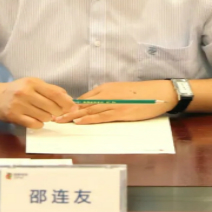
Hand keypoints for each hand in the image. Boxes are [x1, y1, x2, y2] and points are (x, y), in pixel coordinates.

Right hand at [0, 77, 75, 128]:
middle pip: (52, 107)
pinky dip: (39, 123)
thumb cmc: (17, 90)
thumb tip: (68, 98)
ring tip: (40, 113)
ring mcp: (19, 105)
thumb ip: (51, 89)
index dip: (67, 102)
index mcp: (32, 82)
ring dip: (47, 117)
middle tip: (55, 111)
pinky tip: (35, 119)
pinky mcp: (14, 116)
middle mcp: (25, 93)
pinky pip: (35, 124)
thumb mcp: (33, 83)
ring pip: (45, 117)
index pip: (55, 93)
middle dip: (57, 111)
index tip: (73, 107)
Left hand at [55, 81, 176, 124]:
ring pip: (89, 110)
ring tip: (60, 121)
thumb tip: (97, 105)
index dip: (71, 106)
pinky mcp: (120, 111)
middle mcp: (107, 94)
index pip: (85, 98)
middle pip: (83, 104)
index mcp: (106, 88)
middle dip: (67, 111)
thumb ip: (108, 97)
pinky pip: (101, 116)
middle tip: (53, 117)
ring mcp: (113, 103)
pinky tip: (79, 122)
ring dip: (73, 116)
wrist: (158, 92)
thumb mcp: (121, 92)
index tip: (59, 111)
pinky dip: (89, 119)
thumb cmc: (141, 94)